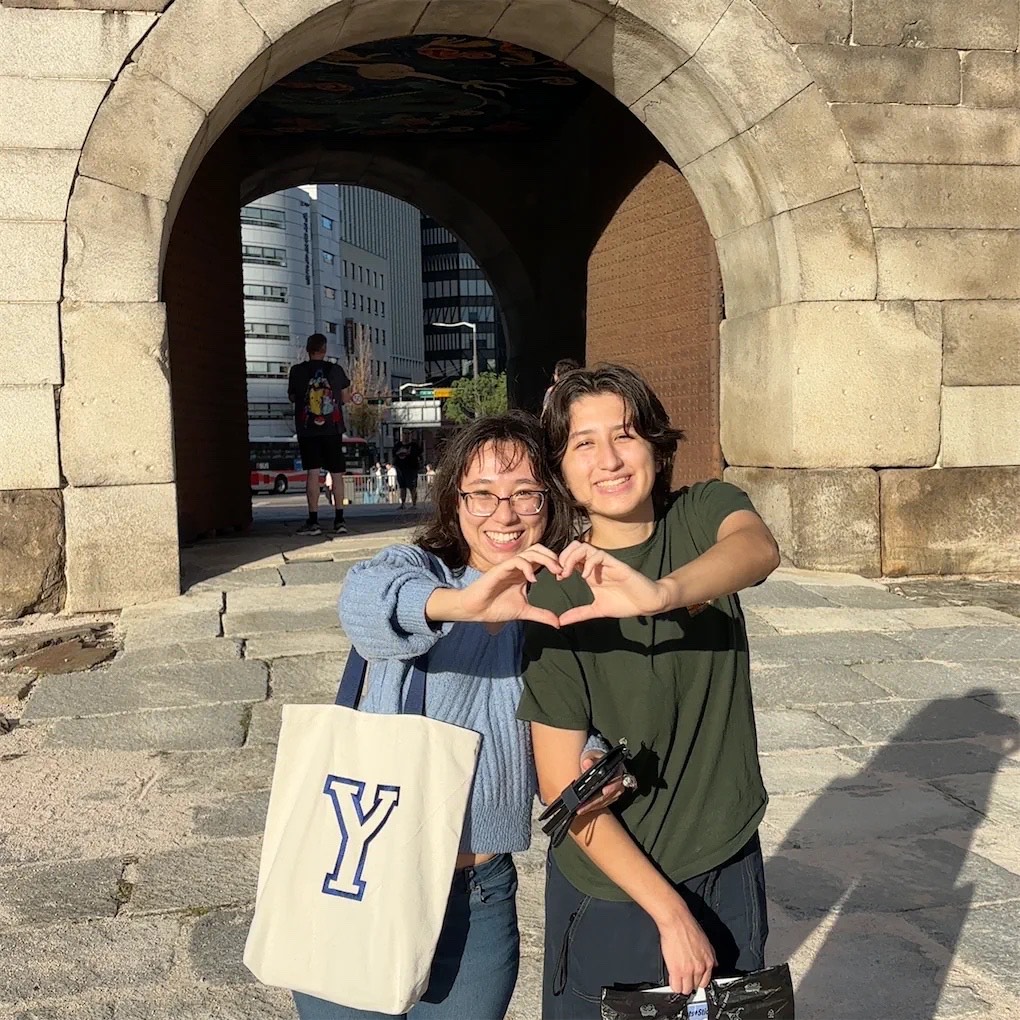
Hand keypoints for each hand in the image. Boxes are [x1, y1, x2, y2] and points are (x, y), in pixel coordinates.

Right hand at [448, 545, 562, 626]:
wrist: (475, 610)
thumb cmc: (496, 608)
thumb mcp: (524, 611)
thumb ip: (541, 614)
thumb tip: (558, 623)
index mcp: (524, 573)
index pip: (542, 559)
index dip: (555, 563)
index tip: (564, 575)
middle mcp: (517, 566)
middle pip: (538, 550)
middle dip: (553, 556)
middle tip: (562, 570)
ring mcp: (509, 566)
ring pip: (530, 552)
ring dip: (545, 558)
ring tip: (554, 570)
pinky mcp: (500, 569)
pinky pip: (517, 561)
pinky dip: (527, 567)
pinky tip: (532, 580)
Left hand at [557, 542, 672, 625]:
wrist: (646, 604)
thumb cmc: (625, 604)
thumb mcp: (597, 610)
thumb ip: (579, 614)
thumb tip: (560, 622)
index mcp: (590, 572)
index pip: (571, 557)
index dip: (560, 564)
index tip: (558, 578)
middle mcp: (596, 565)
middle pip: (575, 547)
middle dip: (563, 557)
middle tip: (560, 573)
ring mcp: (606, 563)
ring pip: (585, 547)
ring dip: (572, 557)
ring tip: (568, 573)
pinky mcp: (616, 564)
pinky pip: (599, 555)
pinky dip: (589, 563)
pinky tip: (586, 576)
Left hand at [574, 749, 633, 816]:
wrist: (593, 760)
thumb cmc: (593, 757)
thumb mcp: (591, 755)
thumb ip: (589, 758)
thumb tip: (587, 763)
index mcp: (617, 770)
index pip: (617, 781)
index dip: (611, 787)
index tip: (603, 791)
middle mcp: (618, 782)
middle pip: (612, 795)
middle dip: (598, 801)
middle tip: (585, 806)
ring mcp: (614, 791)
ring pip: (607, 801)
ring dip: (594, 806)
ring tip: (581, 809)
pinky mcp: (607, 797)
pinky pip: (602, 804)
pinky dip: (593, 807)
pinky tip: (583, 809)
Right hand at [658, 908, 716, 994]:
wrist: (676, 921)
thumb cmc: (688, 927)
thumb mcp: (706, 942)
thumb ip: (711, 956)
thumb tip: (713, 965)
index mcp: (709, 961)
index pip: (705, 981)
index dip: (698, 981)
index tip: (693, 980)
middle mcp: (701, 967)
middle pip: (696, 986)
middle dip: (689, 983)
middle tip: (684, 978)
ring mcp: (689, 970)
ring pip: (686, 989)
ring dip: (681, 986)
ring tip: (677, 979)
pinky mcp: (677, 970)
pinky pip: (676, 987)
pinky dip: (674, 985)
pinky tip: (672, 979)